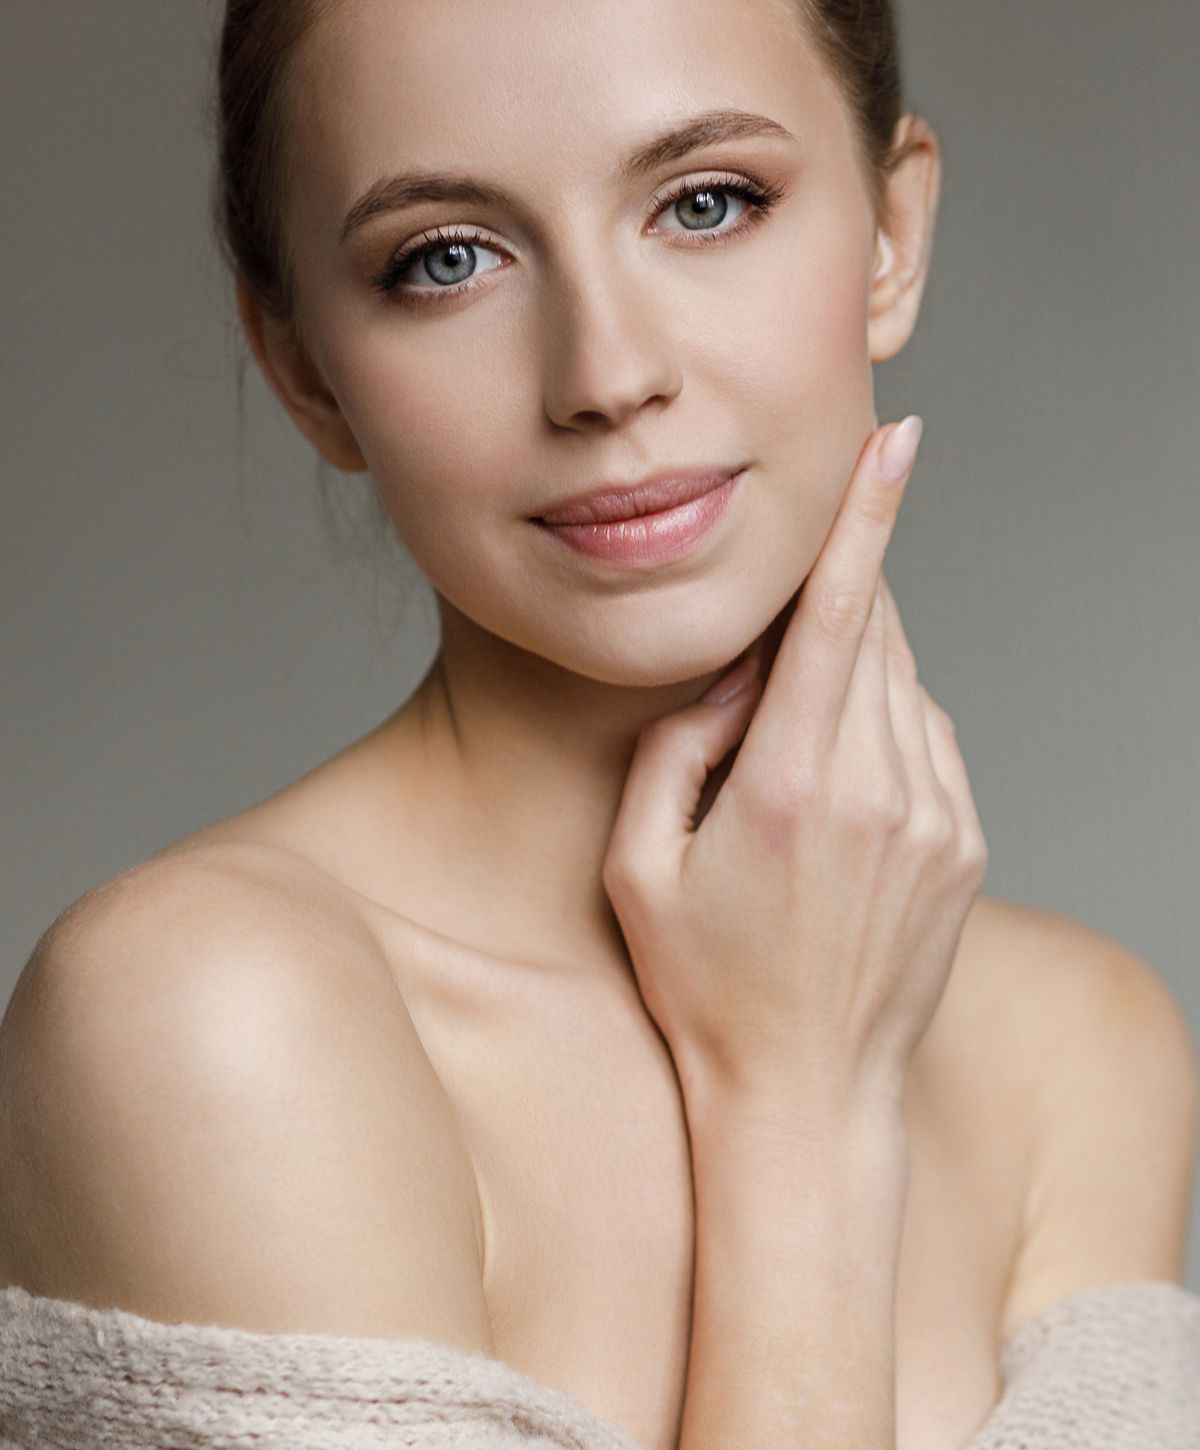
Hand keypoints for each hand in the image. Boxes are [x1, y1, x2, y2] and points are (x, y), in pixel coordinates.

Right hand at [601, 418, 987, 1120]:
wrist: (807, 1093)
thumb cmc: (703, 984)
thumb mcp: (638, 866)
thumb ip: (678, 744)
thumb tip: (736, 669)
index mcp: (789, 786)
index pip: (838, 616)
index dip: (867, 518)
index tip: (897, 439)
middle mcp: (879, 792)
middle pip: (876, 637)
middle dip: (838, 605)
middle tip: (782, 651)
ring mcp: (937, 820)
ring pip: (908, 686)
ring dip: (856, 679)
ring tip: (795, 766)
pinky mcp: (966, 845)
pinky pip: (933, 741)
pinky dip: (888, 732)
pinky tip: (839, 800)